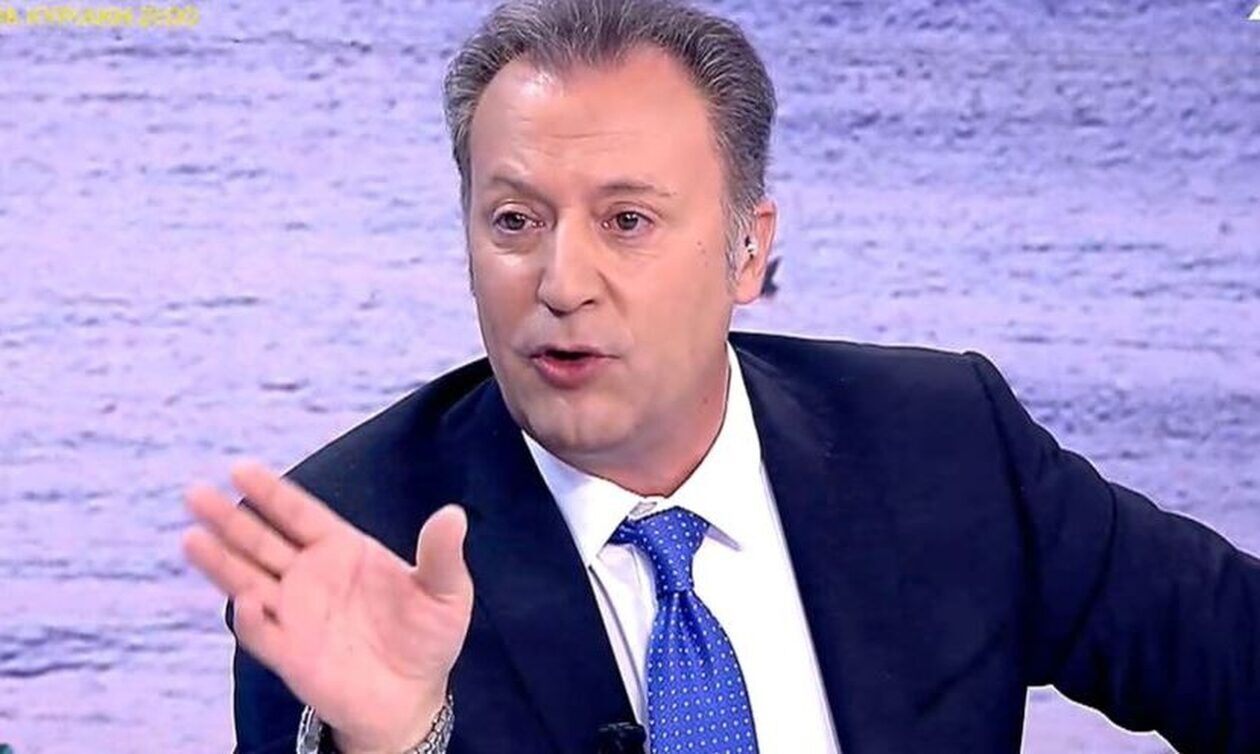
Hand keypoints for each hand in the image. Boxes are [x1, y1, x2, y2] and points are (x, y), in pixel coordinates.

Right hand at [182, 461, 473, 753]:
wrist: (413, 696)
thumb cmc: (427, 637)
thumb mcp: (445, 592)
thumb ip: (441, 555)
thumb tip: (453, 514)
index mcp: (342, 550)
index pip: (299, 514)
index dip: (270, 493)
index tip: (240, 467)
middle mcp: (309, 577)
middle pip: (261, 541)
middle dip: (229, 518)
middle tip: (194, 492)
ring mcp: (295, 614)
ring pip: (247, 581)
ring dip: (220, 562)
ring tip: (191, 537)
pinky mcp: (292, 655)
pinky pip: (264, 634)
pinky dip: (252, 618)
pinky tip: (246, 599)